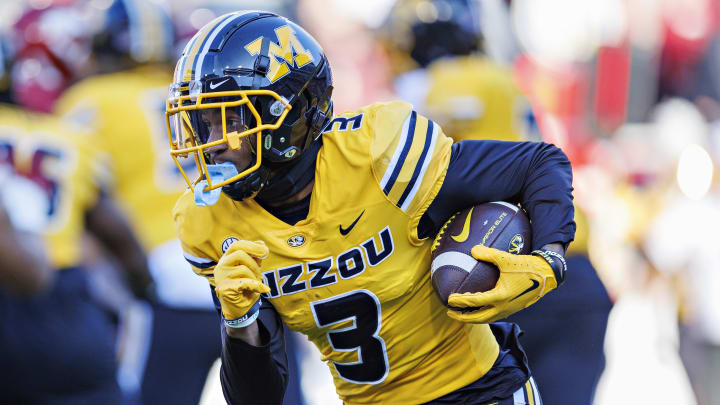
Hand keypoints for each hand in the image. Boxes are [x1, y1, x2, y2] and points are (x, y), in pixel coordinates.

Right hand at [214, 240, 269, 327]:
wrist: (238, 308)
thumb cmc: (245, 287)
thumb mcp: (252, 270)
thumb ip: (255, 258)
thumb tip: (261, 244)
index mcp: (226, 259)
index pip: (237, 245)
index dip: (252, 246)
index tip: (265, 251)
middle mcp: (221, 266)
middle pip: (240, 254)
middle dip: (254, 263)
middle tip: (260, 273)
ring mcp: (221, 277)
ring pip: (243, 269)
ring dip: (255, 277)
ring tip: (256, 284)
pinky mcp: (224, 288)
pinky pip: (245, 283)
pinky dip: (258, 286)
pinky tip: (264, 289)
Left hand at [446, 245, 562, 322]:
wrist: (548, 275)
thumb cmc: (528, 266)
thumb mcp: (506, 259)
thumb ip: (489, 254)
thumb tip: (473, 250)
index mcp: (500, 297)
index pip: (474, 301)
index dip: (460, 301)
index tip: (449, 299)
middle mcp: (504, 307)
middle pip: (478, 318)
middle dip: (463, 317)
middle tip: (450, 313)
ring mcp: (509, 310)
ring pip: (487, 319)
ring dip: (473, 318)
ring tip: (462, 314)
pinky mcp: (514, 308)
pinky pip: (494, 315)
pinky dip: (483, 315)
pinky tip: (480, 309)